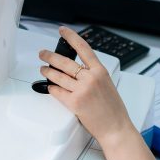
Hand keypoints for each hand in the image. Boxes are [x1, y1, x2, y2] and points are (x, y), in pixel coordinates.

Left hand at [39, 27, 134, 145]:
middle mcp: (90, 78)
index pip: (83, 48)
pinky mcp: (74, 102)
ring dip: (47, 72)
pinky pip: (57, 91)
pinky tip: (50, 87)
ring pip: (58, 76)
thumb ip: (93, 75)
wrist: (116, 128)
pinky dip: (51, 88)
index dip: (71, 37)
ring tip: (43, 70)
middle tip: (43, 54)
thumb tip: (78, 70)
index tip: (63, 31)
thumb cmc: (113, 109)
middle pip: (65, 61)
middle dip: (50, 56)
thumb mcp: (107, 84)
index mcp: (100, 71)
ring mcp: (82, 90)